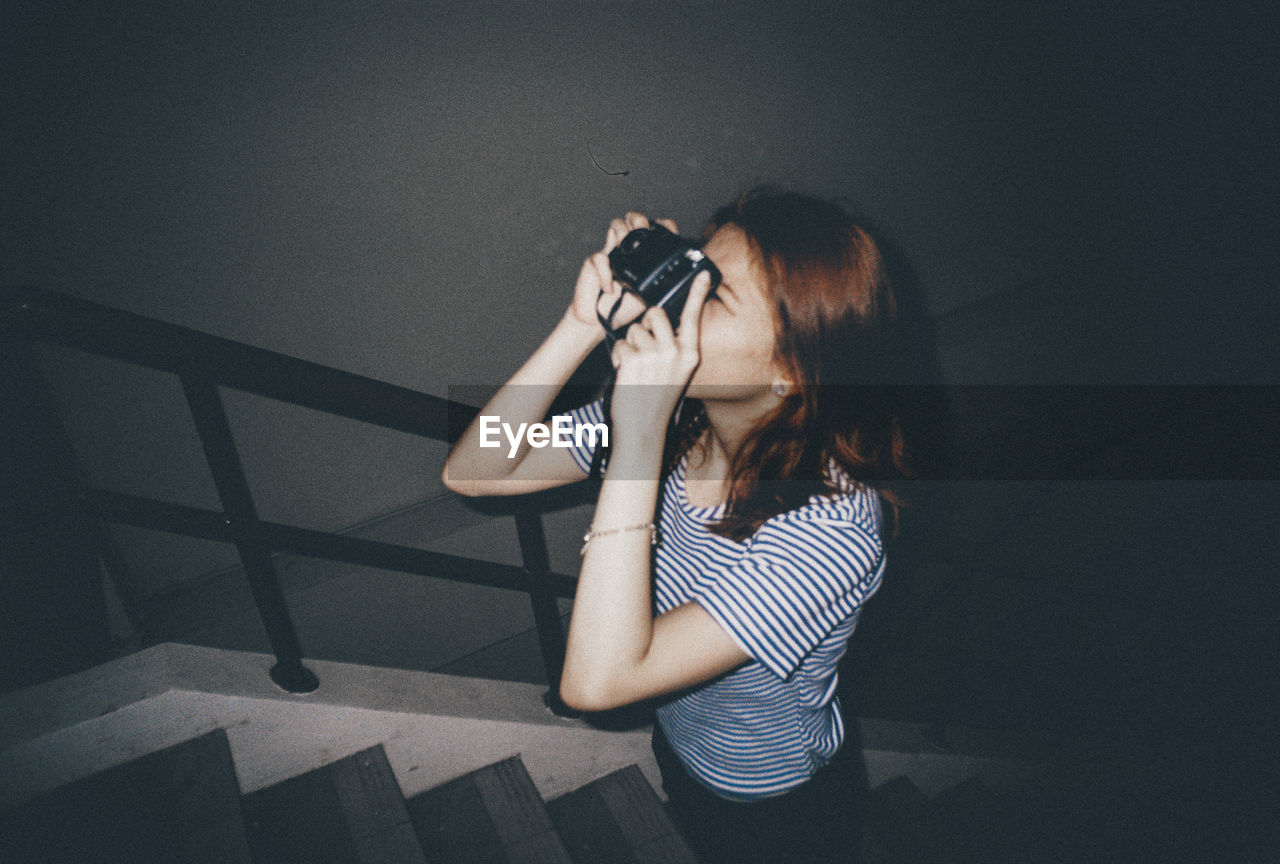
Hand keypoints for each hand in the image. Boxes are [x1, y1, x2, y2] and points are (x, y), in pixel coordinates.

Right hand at [566, 212, 679, 335]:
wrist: (601, 322)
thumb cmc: (627, 307)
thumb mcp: (652, 298)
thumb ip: (666, 289)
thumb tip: (690, 286)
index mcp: (644, 254)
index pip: (656, 228)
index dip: (663, 225)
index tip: (670, 232)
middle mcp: (628, 249)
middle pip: (634, 218)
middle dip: (639, 220)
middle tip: (643, 232)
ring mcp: (611, 252)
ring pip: (616, 225)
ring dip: (622, 232)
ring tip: (625, 248)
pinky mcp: (593, 263)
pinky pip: (599, 258)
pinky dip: (605, 273)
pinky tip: (611, 288)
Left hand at [607, 270, 713, 442]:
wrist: (643, 428)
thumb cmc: (658, 399)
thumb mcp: (677, 373)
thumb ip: (674, 347)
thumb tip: (661, 320)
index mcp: (690, 355)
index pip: (693, 317)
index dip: (696, 293)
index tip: (701, 273)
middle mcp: (675, 352)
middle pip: (656, 314)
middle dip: (645, 325)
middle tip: (644, 348)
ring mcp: (654, 355)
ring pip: (634, 329)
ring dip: (630, 345)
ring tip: (635, 368)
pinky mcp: (633, 359)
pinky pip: (621, 343)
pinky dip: (618, 356)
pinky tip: (625, 373)